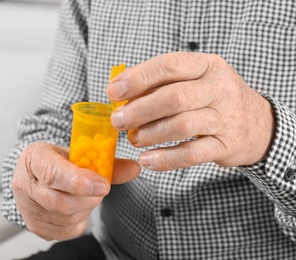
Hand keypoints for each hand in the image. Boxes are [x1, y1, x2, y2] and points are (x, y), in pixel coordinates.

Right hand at [12, 142, 139, 240]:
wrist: (39, 173)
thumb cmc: (61, 160)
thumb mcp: (79, 153)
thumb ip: (106, 162)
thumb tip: (135, 168)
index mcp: (34, 158)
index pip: (54, 173)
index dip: (80, 182)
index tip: (103, 185)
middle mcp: (24, 183)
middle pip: (60, 202)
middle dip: (89, 199)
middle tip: (102, 190)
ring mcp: (27, 208)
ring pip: (64, 218)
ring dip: (85, 208)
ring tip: (88, 195)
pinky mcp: (35, 226)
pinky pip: (64, 231)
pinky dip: (79, 221)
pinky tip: (80, 207)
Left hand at [107, 52, 274, 170]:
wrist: (258, 124)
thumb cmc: (214, 99)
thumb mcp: (195, 81)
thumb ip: (161, 85)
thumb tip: (121, 94)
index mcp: (207, 66)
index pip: (169, 65)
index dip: (138, 78)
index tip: (113, 91)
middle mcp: (219, 88)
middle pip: (173, 97)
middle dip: (139, 110)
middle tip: (118, 121)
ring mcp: (225, 117)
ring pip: (181, 125)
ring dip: (150, 134)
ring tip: (134, 140)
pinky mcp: (226, 145)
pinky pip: (192, 153)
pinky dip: (166, 159)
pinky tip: (147, 161)